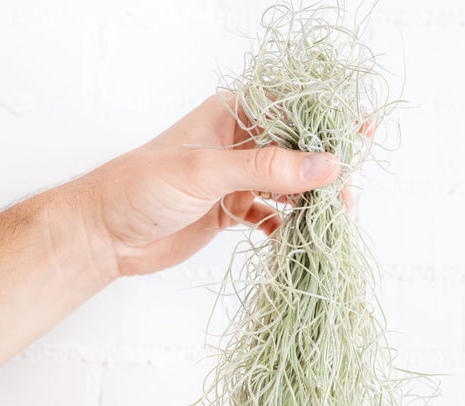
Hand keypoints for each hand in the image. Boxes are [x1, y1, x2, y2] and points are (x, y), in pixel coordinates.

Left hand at [78, 94, 340, 276]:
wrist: (103, 234)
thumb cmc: (142, 186)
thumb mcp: (207, 172)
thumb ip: (268, 168)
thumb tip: (328, 165)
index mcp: (230, 114)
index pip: (290, 110)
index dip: (326, 122)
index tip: (361, 135)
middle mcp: (237, 143)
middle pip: (295, 150)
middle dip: (324, 169)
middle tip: (348, 194)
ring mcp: (235, 178)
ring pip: (287, 184)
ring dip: (309, 200)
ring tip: (334, 216)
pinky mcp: (230, 210)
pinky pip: (270, 214)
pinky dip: (285, 225)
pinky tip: (297, 236)